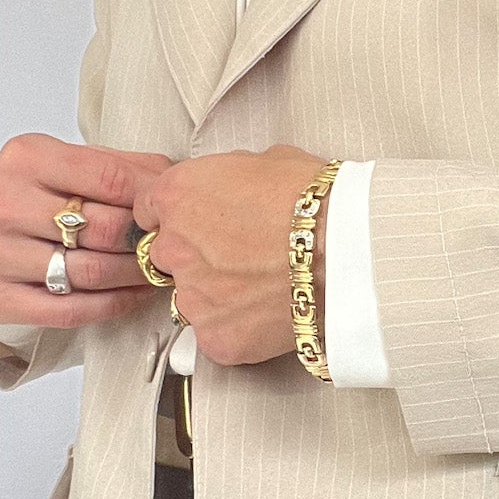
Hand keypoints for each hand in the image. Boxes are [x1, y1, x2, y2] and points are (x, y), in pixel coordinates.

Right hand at [0, 133, 174, 326]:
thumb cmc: (20, 189)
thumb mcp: (57, 161)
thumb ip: (113, 165)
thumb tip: (172, 178)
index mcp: (25, 160)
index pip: (107, 178)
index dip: (150, 197)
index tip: (174, 208)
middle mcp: (4, 205)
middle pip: (102, 229)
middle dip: (146, 239)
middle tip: (171, 245)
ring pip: (90, 272)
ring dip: (135, 275)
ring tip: (155, 270)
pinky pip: (70, 309)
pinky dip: (112, 304)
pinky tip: (131, 294)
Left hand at [131, 144, 330, 366]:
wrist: (347, 251)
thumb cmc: (317, 203)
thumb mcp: (269, 161)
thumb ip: (232, 177)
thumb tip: (237, 188)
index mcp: (179, 195)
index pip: (150, 208)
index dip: (181, 214)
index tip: (201, 221)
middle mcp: (174, 246)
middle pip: (167, 255)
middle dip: (197, 255)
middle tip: (241, 254)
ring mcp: (192, 296)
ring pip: (190, 298)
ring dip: (217, 293)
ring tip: (262, 286)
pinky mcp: (215, 336)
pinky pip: (216, 334)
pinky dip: (238, 328)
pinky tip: (269, 313)